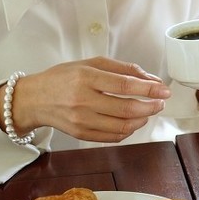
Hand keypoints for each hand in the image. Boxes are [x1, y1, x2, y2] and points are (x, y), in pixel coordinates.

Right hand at [4, 57, 169, 142]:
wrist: (33, 99)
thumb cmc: (64, 77)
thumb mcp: (91, 63)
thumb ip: (123, 69)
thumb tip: (151, 78)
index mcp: (86, 77)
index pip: (124, 85)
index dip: (149, 89)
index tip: (164, 90)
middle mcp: (83, 100)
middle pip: (126, 108)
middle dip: (150, 106)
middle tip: (160, 102)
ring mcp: (81, 120)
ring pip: (122, 126)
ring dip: (142, 120)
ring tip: (149, 111)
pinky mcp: (80, 134)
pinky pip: (112, 136)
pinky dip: (128, 130)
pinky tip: (134, 121)